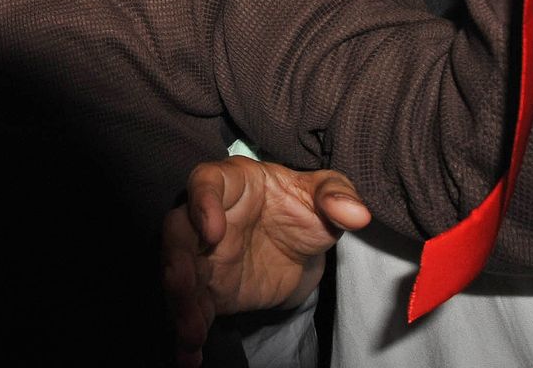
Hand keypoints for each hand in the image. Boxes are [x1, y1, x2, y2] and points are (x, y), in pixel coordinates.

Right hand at [161, 157, 370, 367]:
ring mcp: (203, 257)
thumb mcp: (323, 194)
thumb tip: (356, 214)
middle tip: (182, 285)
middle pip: (178, 232)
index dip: (202, 202)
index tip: (212, 230)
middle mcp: (206, 218)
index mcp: (231, 183)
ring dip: (180, 304)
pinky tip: (190, 356)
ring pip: (180, 276)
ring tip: (190, 332)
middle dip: (177, 259)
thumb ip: (337, 195)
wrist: (300, 248)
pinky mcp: (208, 292)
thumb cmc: (303, 207)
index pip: (206, 182)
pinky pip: (193, 311)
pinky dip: (188, 334)